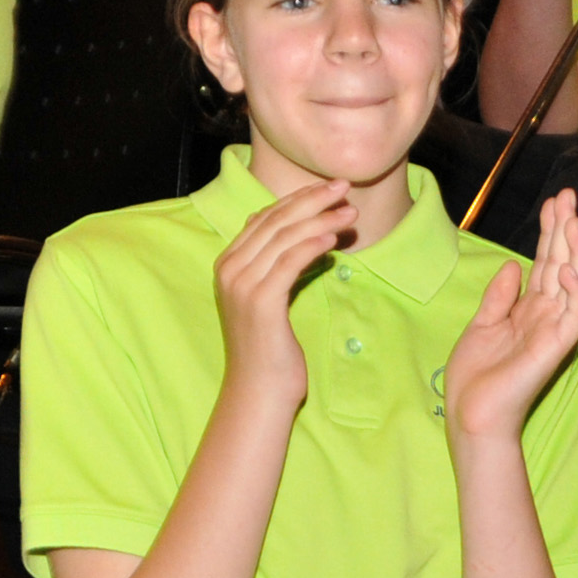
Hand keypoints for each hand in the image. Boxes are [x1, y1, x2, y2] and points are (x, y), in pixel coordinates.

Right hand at [214, 179, 356, 412]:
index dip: (297, 199)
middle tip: (343, 187)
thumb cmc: (270, 348)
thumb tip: (315, 234)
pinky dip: (312, 244)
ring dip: (320, 219)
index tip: (328, 188)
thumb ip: (283, 265)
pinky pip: (289, 262)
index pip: (264, 218)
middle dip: (312, 199)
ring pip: (283, 237)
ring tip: (349, 212)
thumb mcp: (273, 298)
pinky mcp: (260, 301)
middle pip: (274, 221)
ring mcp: (241, 285)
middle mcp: (229, 269)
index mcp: (228, 264)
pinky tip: (334, 237)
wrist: (259, 390)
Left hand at [443, 189, 577, 442]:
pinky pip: (574, 316)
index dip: (550, 233)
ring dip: (576, 251)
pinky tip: (565, 268)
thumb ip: (499, 297)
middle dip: (566, 230)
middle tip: (568, 196)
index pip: (545, 262)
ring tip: (573, 220)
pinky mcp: (556, 348)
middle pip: (562, 263)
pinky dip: (574, 291)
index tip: (552, 203)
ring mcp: (554, 331)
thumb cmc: (476, 377)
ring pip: (575, 283)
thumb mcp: (482, 325)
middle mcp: (547, 316)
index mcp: (530, 310)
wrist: (471, 414)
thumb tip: (513, 265)